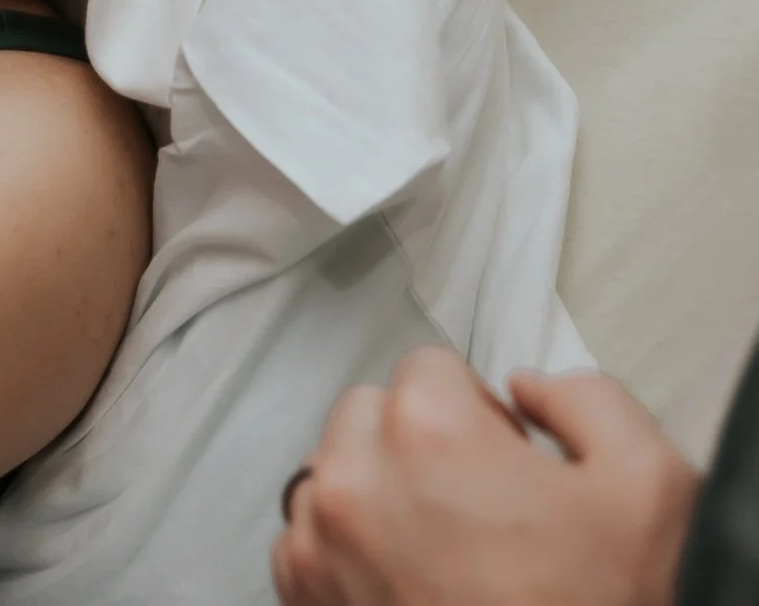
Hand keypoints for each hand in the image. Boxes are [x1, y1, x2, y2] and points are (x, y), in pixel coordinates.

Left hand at [274, 347, 697, 605]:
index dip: (479, 413)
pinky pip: (304, 545)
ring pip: (329, 478)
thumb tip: (525, 387)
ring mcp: (315, 546)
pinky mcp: (302, 600)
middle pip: (366, 416)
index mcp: (424, 431)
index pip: (429, 370)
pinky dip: (344, 554)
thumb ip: (588, 401)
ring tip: (443, 554)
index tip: (509, 463)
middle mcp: (349, 479)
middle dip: (416, 444)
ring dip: (374, 496)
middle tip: (480, 508)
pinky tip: (409, 589)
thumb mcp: (650, 486)